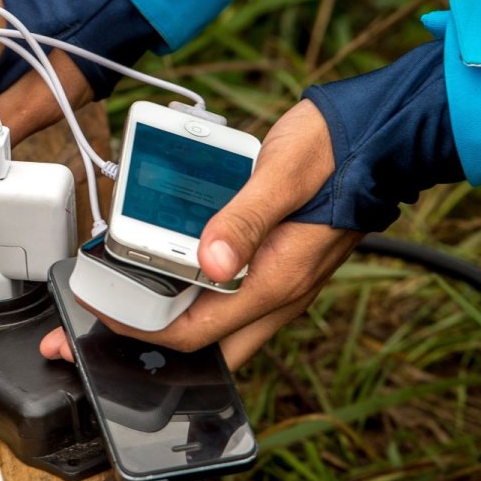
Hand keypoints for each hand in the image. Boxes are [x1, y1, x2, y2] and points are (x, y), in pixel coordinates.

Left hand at [40, 100, 362, 369]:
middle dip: (148, 343)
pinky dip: (190, 289)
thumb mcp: (282, 174)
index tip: (99, 307)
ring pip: (214, 323)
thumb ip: (244, 218)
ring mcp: (278, 282)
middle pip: (202, 345)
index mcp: (274, 281)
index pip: (193, 333)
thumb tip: (209, 260)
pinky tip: (167, 261)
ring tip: (123, 293)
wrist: (382, 135)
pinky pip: (225, 295)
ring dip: (168, 316)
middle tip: (99, 323)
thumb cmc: (336, 150)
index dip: (138, 328)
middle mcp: (277, 292)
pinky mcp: (275, 264)